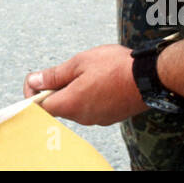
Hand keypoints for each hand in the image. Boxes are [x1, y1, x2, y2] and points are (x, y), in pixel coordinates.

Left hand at [23, 45, 145, 125]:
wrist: (149, 78)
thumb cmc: (116, 67)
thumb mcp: (80, 62)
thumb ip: (55, 75)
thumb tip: (34, 81)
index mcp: (71, 104)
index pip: (40, 108)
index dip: (34, 94)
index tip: (37, 81)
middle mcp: (82, 117)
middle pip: (58, 107)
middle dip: (56, 89)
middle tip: (67, 70)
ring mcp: (96, 119)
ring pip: (75, 107)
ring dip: (74, 91)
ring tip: (88, 73)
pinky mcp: (108, 117)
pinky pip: (90, 108)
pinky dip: (89, 96)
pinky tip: (100, 81)